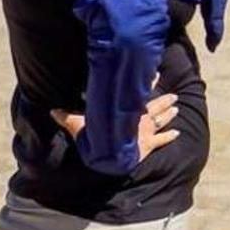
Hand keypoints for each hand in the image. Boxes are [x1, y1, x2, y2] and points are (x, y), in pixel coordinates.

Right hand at [52, 90, 180, 163]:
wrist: (109, 156)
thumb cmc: (96, 137)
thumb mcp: (80, 124)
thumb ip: (67, 117)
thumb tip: (51, 110)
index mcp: (126, 110)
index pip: (139, 93)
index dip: (149, 83)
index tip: (157, 74)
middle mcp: (139, 118)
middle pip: (155, 106)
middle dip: (165, 100)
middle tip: (175, 95)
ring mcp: (146, 131)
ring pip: (161, 120)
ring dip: (169, 115)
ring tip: (177, 109)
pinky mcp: (148, 145)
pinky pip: (162, 140)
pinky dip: (170, 136)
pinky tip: (178, 133)